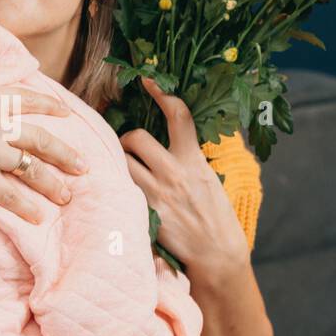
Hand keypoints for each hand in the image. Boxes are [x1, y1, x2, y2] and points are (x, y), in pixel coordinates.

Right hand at [0, 51, 89, 223]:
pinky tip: (39, 217)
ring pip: (30, 167)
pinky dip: (25, 206)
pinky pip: (8, 193)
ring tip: (67, 196)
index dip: (47, 106)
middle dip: (63, 153)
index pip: (24, 99)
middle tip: (83, 166)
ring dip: (52, 183)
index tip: (64, 113)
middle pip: (38, 138)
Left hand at [119, 76, 249, 283]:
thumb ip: (190, 158)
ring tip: (124, 168)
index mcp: (194, 160)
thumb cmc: (215, 216)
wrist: (217, 254)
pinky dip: (119, 186)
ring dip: (120, 162)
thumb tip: (175, 138)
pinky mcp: (146, 213)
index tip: (149, 80)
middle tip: (130, 148)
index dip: (162, 93)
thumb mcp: (209, 179)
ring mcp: (157, 194)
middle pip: (136, 137)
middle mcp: (174, 173)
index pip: (179, 116)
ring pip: (123, 162)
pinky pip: (122, 189)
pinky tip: (119, 191)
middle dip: (128, 138)